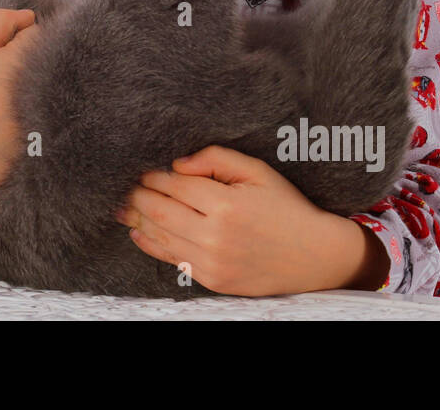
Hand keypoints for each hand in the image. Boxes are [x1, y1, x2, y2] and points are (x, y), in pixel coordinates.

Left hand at [113, 145, 388, 296]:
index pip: (175, 186)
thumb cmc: (286, 207)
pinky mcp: (213, 280)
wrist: (314, 255)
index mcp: (226, 204)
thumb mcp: (258, 171)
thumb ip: (216, 159)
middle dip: (139, 197)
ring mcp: (212, 262)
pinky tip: (139, 232)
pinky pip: (173, 260)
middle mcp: (216, 235)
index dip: (154, 177)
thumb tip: (177, 164)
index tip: (145, 172)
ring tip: (124, 208)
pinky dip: (151, 245)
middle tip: (128, 188)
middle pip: (160, 211)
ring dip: (138, 220)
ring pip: (161, 237)